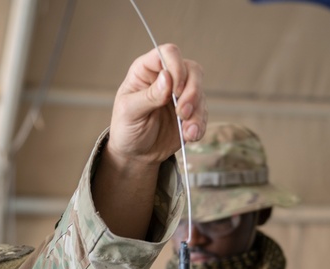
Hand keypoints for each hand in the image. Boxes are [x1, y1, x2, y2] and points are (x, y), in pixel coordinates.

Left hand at [107, 44, 205, 165]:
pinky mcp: (191, 112)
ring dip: (197, 112)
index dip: (176, 67)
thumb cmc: (126, 129)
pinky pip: (204, 112)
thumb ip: (149, 95)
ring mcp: (180, 94)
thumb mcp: (130, 112)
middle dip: (191, 92)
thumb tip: (167, 77)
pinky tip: (190, 135)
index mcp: (147, 71)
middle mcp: (166, 78)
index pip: (168, 53)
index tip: (175, 90)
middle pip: (191, 70)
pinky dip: (199, 124)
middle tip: (182, 113)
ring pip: (200, 91)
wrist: (136, 154)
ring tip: (186, 130)